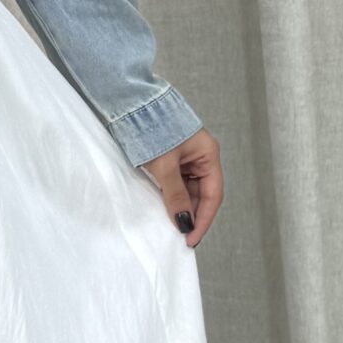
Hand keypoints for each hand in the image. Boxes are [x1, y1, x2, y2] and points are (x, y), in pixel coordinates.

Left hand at [138, 127, 220, 246]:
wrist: (129, 103)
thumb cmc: (151, 127)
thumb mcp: (165, 166)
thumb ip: (175, 196)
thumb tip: (183, 223)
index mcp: (208, 154)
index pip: (213, 195)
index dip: (203, 220)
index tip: (191, 239)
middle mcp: (200, 156)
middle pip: (201, 194)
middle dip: (190, 216)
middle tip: (178, 237)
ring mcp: (185, 156)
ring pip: (187, 190)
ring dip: (179, 207)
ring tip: (168, 227)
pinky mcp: (170, 157)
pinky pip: (174, 183)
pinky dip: (169, 197)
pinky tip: (162, 209)